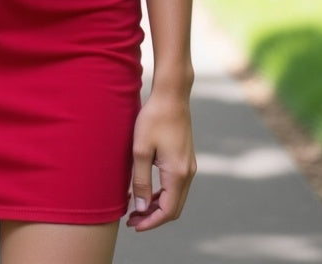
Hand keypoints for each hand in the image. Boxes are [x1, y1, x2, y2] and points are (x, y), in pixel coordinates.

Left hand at [126, 91, 195, 230]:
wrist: (172, 95)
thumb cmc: (154, 118)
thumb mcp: (140, 150)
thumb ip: (140, 180)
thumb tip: (140, 206)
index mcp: (177, 173)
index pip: (167, 211)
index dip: (150, 222)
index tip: (133, 225)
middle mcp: (188, 173)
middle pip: (173, 208)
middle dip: (153, 217)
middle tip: (132, 219)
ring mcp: (189, 165)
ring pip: (175, 197)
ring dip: (157, 205)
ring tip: (136, 208)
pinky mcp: (185, 158)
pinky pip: (176, 185)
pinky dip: (162, 193)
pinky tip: (147, 191)